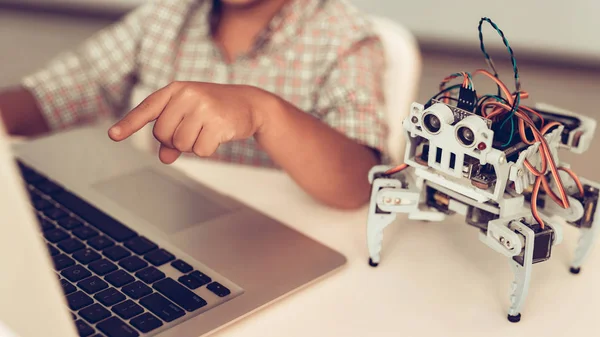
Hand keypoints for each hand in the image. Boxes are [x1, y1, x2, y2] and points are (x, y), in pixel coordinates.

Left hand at [108, 81, 265, 163]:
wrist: (251, 104)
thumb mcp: (192, 116)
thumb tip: (164, 157)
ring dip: (192, 146)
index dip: (129, 124)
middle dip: (176, 140)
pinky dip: (207, 150)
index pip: (147, 108)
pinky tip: (218, 136)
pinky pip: (200, 150)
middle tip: (194, 131)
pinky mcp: (218, 123)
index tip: (113, 135)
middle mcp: (187, 95)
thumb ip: (174, 135)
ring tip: (207, 131)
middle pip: (163, 134)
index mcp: (176, 89)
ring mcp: (203, 107)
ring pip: (181, 144)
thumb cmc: (217, 109)